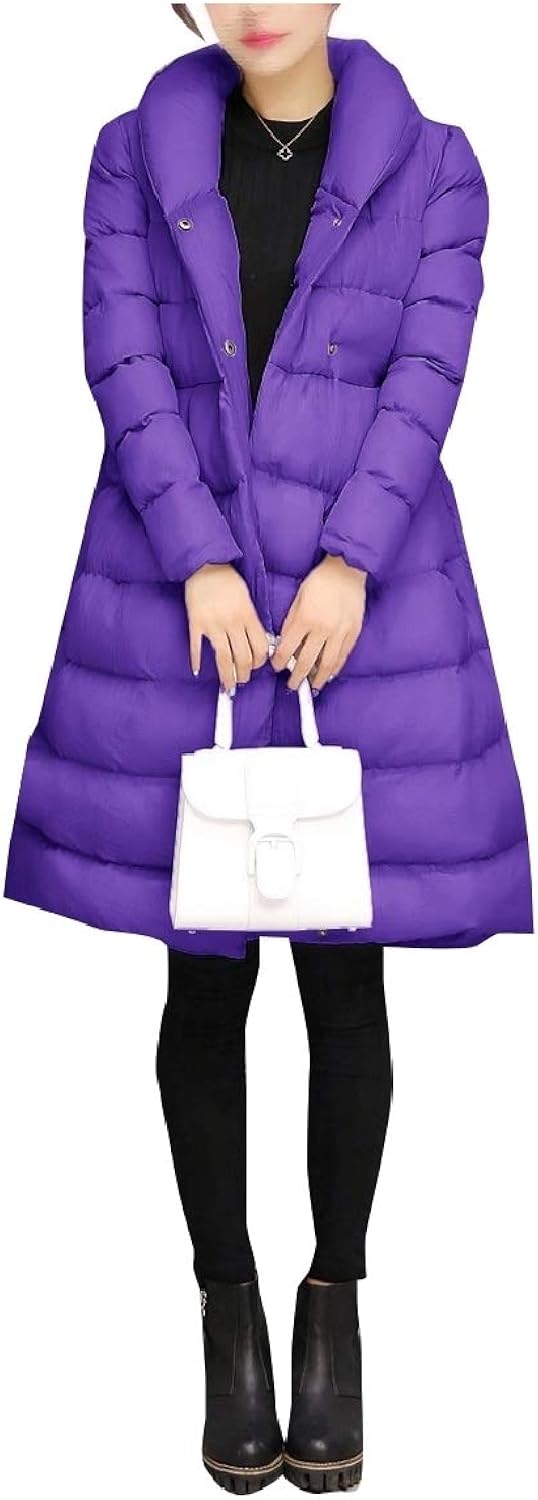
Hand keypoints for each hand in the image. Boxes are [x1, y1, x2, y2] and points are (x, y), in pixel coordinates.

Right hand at [184, 562, 268, 692]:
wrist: (205, 565)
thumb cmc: (228, 580)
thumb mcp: (247, 598)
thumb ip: (251, 620)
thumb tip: (257, 643)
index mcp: (247, 615)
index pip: (259, 647)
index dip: (259, 662)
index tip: (257, 667)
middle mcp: (232, 622)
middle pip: (243, 657)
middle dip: (244, 674)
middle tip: (242, 681)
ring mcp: (213, 624)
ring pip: (223, 657)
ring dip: (227, 675)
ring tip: (227, 685)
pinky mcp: (196, 623)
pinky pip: (196, 647)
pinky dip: (197, 660)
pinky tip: (197, 671)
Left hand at [269, 554, 367, 691]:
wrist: (346, 570)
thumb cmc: (319, 581)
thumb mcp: (298, 599)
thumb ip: (291, 622)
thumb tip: (285, 643)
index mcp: (305, 619)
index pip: (288, 649)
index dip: (280, 661)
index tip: (277, 667)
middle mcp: (322, 629)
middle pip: (307, 661)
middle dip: (297, 677)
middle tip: (292, 685)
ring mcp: (340, 632)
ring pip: (328, 663)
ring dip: (318, 678)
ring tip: (313, 686)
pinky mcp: (353, 632)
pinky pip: (343, 655)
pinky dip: (336, 668)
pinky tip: (330, 674)